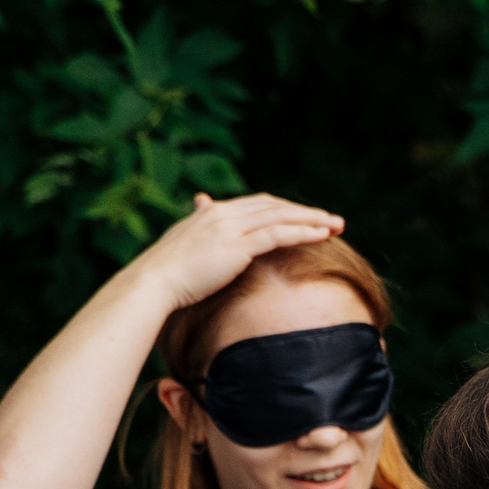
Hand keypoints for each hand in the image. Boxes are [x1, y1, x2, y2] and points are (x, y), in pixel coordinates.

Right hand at [128, 192, 345, 311]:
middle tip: (333, 219)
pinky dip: (303, 232)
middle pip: (274, 206)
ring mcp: (229, 228)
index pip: (258, 204)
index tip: (307, 217)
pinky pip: (278, 234)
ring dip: (312, 220)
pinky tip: (322, 236)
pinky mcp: (236, 246)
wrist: (151, 284)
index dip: (285, 210)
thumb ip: (200, 231)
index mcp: (211, 213)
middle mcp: (222, 214)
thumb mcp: (186, 248)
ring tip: (337, 226)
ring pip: (280, 217)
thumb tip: (201, 215)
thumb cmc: (166, 275)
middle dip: (305, 212)